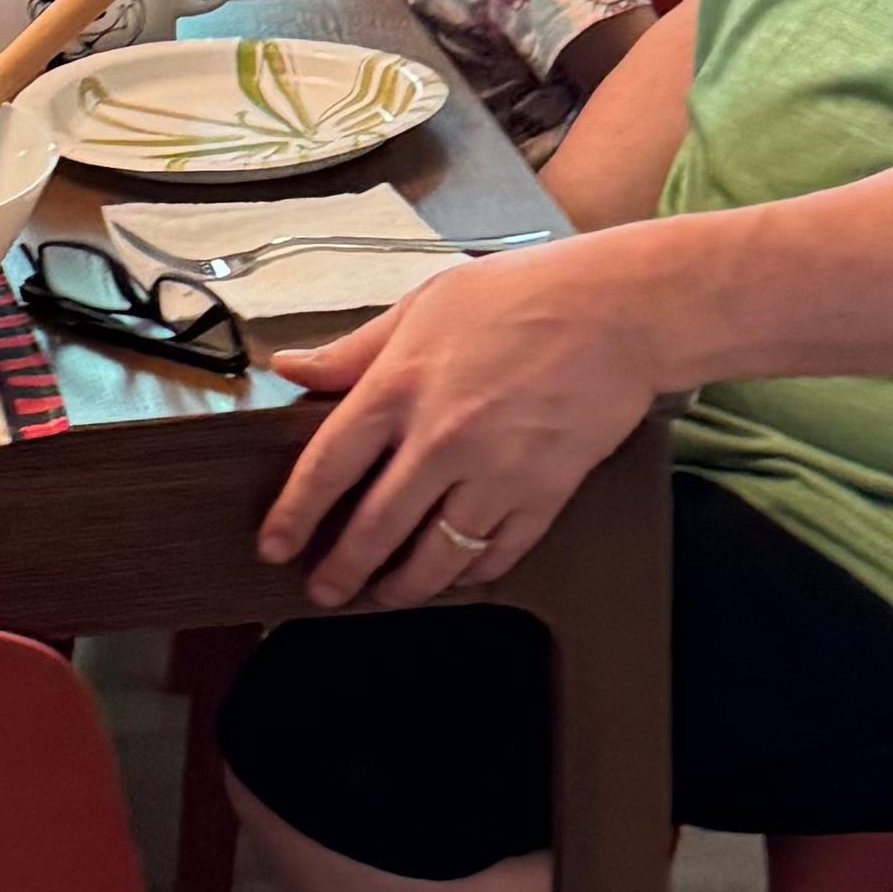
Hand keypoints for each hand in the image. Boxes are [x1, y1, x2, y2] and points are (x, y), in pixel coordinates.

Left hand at [254, 235, 662, 609]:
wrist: (617, 311)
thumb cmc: (521, 295)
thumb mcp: (423, 306)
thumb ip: (353, 350)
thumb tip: (290, 367)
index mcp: (399, 387)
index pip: (327, 467)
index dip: (294, 515)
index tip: (275, 545)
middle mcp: (440, 440)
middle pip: (375, 527)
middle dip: (342, 570)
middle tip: (325, 591)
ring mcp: (494, 474)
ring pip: (435, 556)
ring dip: (403, 587)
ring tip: (386, 596)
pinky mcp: (544, 494)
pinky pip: (498, 553)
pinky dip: (471, 572)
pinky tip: (456, 574)